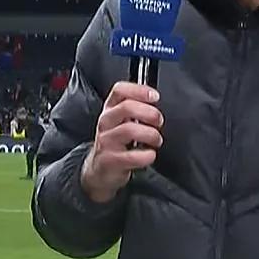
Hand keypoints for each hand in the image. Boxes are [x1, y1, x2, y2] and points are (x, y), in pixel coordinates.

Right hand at [81, 82, 163, 203]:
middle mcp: (106, 122)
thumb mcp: (121, 121)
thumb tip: (155, 100)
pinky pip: (131, 156)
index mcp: (110, 109)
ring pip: (129, 130)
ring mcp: (106, 141)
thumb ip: (136, 107)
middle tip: (159, 121)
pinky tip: (149, 155)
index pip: (119, 90)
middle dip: (149, 113)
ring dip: (151, 135)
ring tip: (156, 140)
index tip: (154, 96)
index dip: (139, 90)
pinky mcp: (109, 160)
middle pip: (126, 107)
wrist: (100, 169)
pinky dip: (146, 156)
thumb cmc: (117, 142)